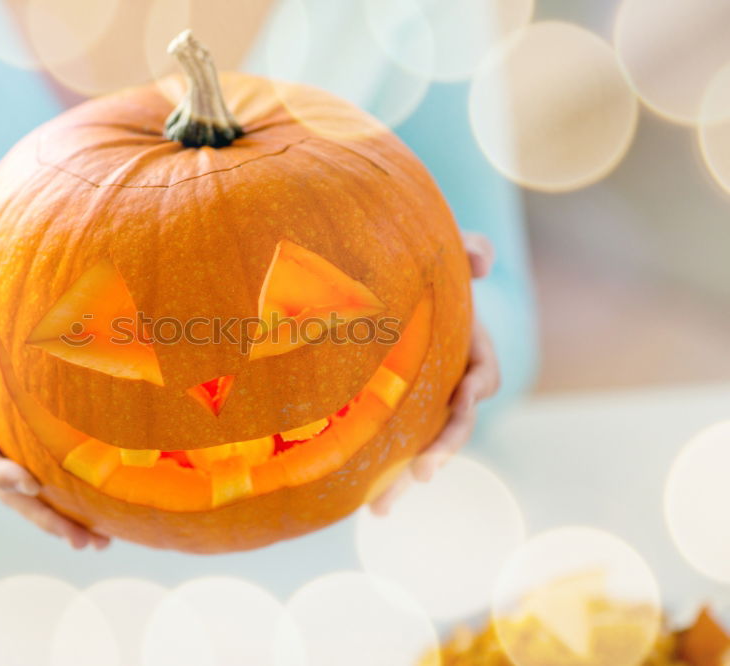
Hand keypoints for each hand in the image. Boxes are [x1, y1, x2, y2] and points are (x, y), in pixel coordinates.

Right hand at [0, 270, 109, 548]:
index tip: (30, 481)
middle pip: (3, 486)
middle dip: (39, 514)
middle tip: (80, 538)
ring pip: (24, 491)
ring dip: (57, 520)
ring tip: (97, 544)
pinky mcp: (17, 439)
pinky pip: (40, 473)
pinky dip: (66, 498)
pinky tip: (101, 518)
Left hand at [370, 232, 501, 514]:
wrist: (382, 274)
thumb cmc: (421, 265)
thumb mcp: (445, 252)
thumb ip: (467, 249)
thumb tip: (483, 259)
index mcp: (468, 348)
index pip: (482, 379)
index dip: (473, 395)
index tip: (462, 399)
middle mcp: (446, 380)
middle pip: (451, 425)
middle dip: (440, 451)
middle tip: (420, 474)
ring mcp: (416, 399)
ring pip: (415, 444)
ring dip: (399, 477)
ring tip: (378, 509)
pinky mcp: (385, 408)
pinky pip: (383, 441)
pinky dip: (370, 467)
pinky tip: (346, 495)